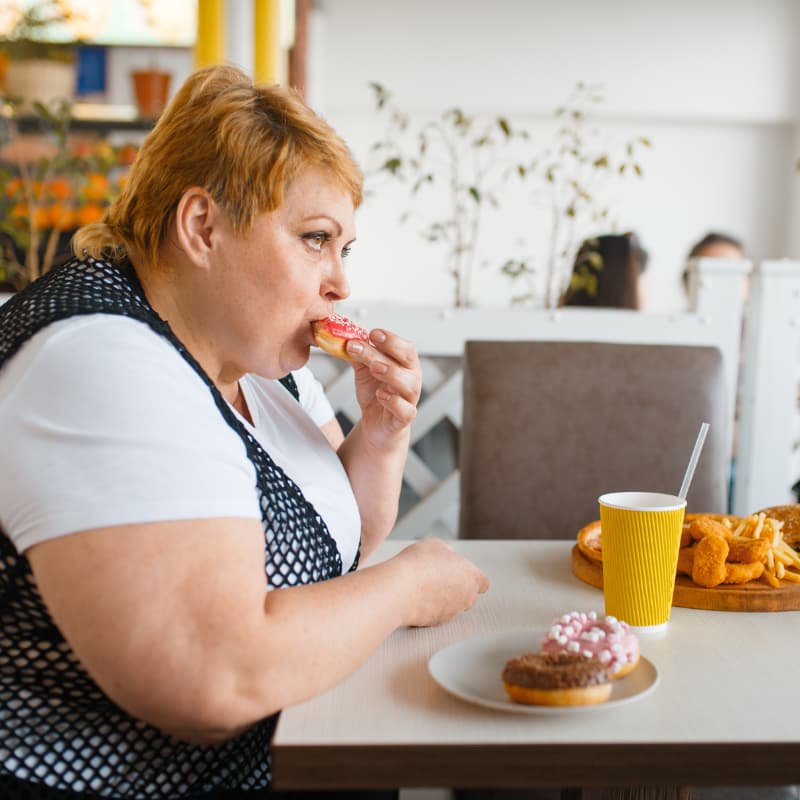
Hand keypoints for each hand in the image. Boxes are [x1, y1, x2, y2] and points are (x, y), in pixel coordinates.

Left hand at [345, 329, 421, 448]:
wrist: (375, 422)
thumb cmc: (374, 392)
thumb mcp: (363, 370)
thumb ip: (357, 354)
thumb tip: (343, 337)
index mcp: (404, 364)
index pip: (405, 347)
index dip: (391, 339)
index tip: (373, 333)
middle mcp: (411, 378)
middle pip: (408, 360)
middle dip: (391, 349)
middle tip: (370, 343)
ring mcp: (409, 398)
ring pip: (408, 384)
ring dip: (391, 373)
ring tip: (373, 368)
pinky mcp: (404, 417)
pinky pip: (405, 410)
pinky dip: (394, 402)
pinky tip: (381, 395)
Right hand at [391, 538, 489, 627]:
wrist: (399, 588)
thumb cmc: (418, 565)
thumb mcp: (436, 545)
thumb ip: (448, 552)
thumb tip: (448, 556)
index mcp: (471, 576)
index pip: (483, 582)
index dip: (472, 578)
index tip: (461, 574)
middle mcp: (466, 597)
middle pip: (469, 596)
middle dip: (457, 589)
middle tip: (439, 578)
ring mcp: (452, 612)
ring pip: (452, 607)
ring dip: (443, 599)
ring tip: (425, 586)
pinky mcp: (436, 623)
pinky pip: (436, 615)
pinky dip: (429, 608)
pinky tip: (417, 597)